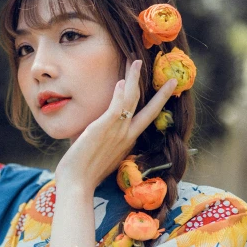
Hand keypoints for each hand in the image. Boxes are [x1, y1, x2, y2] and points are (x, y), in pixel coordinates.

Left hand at [55, 60, 177, 190]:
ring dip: (134, 78)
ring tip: (136, 61)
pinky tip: (122, 81)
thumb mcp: (98, 152)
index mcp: (127, 142)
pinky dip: (120, 93)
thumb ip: (101, 138)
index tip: (163, 95)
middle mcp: (126, 135)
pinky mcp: (103, 128)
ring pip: (131, 100)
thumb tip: (92, 130)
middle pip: (148, 108)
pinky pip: (117, 107)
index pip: (145, 119)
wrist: (76, 185)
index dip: (155, 105)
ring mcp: (117, 131)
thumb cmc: (82, 172)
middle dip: (160, 92)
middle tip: (170, 78)